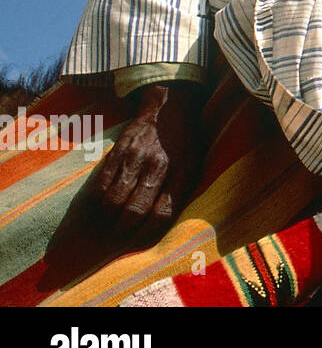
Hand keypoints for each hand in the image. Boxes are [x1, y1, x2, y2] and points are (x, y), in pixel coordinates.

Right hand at [92, 82, 205, 236]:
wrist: (171, 108)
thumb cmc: (186, 143)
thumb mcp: (195, 166)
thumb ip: (181, 192)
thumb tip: (163, 222)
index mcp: (182, 173)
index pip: (162, 213)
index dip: (148, 232)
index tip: (140, 238)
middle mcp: (159, 166)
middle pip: (135, 210)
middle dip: (125, 227)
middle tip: (122, 230)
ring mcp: (137, 158)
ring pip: (114, 199)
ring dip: (109, 215)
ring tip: (111, 217)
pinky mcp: (120, 150)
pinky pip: (102, 182)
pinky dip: (99, 197)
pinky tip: (103, 200)